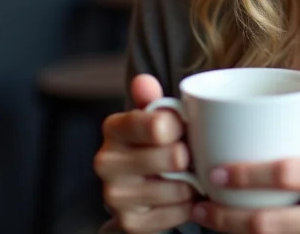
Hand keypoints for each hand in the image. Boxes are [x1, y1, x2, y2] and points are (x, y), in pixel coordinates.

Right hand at [93, 74, 196, 233]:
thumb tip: (143, 81)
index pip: (158, 125)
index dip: (180, 126)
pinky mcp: (129, 223)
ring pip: (178, 188)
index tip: (182, 127)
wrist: (142, 184)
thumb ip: (153, 99)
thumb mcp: (156, 116)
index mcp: (114, 128)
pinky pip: (178, 214)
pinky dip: (188, 206)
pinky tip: (183, 196)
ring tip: (188, 175)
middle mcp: (106, 162)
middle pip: (173, 157)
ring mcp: (115, 196)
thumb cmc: (155, 142)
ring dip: (193, 183)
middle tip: (189, 154)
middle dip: (190, 156)